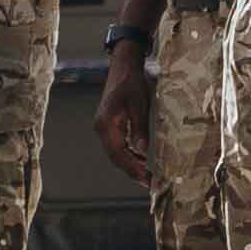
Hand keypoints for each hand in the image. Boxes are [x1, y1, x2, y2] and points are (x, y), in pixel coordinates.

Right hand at [92, 45, 158, 180]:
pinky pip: (116, 145)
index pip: (118, 153)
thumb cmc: (131, 82)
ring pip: (115, 153)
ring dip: (130, 164)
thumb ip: (139, 128)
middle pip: (115, 157)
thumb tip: (142, 152)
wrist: (123, 66)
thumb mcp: (139, 105)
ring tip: (146, 176)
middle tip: (149, 182)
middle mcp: (101, 128)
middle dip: (131, 170)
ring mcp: (103, 127)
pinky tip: (139, 160)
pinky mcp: (108, 126)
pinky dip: (127, 155)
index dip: (132, 167)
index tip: (146, 178)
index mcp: (106, 124)